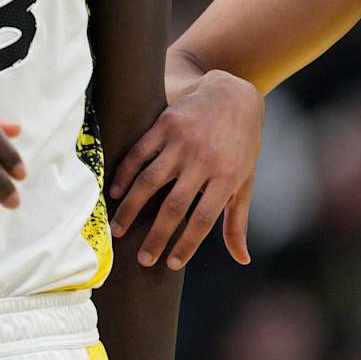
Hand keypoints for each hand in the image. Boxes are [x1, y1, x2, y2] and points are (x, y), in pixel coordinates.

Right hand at [108, 70, 263, 268]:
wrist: (233, 95)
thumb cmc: (241, 146)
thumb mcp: (245, 181)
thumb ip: (238, 221)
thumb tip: (242, 259)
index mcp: (227, 176)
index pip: (204, 219)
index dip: (186, 244)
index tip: (170, 264)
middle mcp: (204, 159)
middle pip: (174, 205)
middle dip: (156, 236)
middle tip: (142, 259)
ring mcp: (183, 140)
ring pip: (150, 180)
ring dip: (131, 208)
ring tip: (118, 229)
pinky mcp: (166, 123)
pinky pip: (139, 153)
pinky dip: (125, 174)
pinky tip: (115, 193)